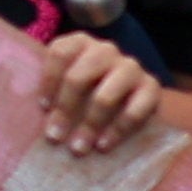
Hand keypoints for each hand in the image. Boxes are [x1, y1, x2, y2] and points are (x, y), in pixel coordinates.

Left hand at [35, 29, 156, 157]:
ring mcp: (130, 67)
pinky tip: (103, 145)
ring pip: (105, 96)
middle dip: (65, 109)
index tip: (43, 108)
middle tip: (55, 137)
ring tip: (78, 148)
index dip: (49, 80)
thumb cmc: (89, 91)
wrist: (134, 98)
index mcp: (81, 42)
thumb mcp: (69, 83)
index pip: (60, 53)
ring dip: (90, 124)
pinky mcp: (151, 87)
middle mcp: (106, 50)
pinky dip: (116, 131)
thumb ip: (54, 89)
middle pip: (78, 76)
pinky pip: (133, 111)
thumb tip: (39, 115)